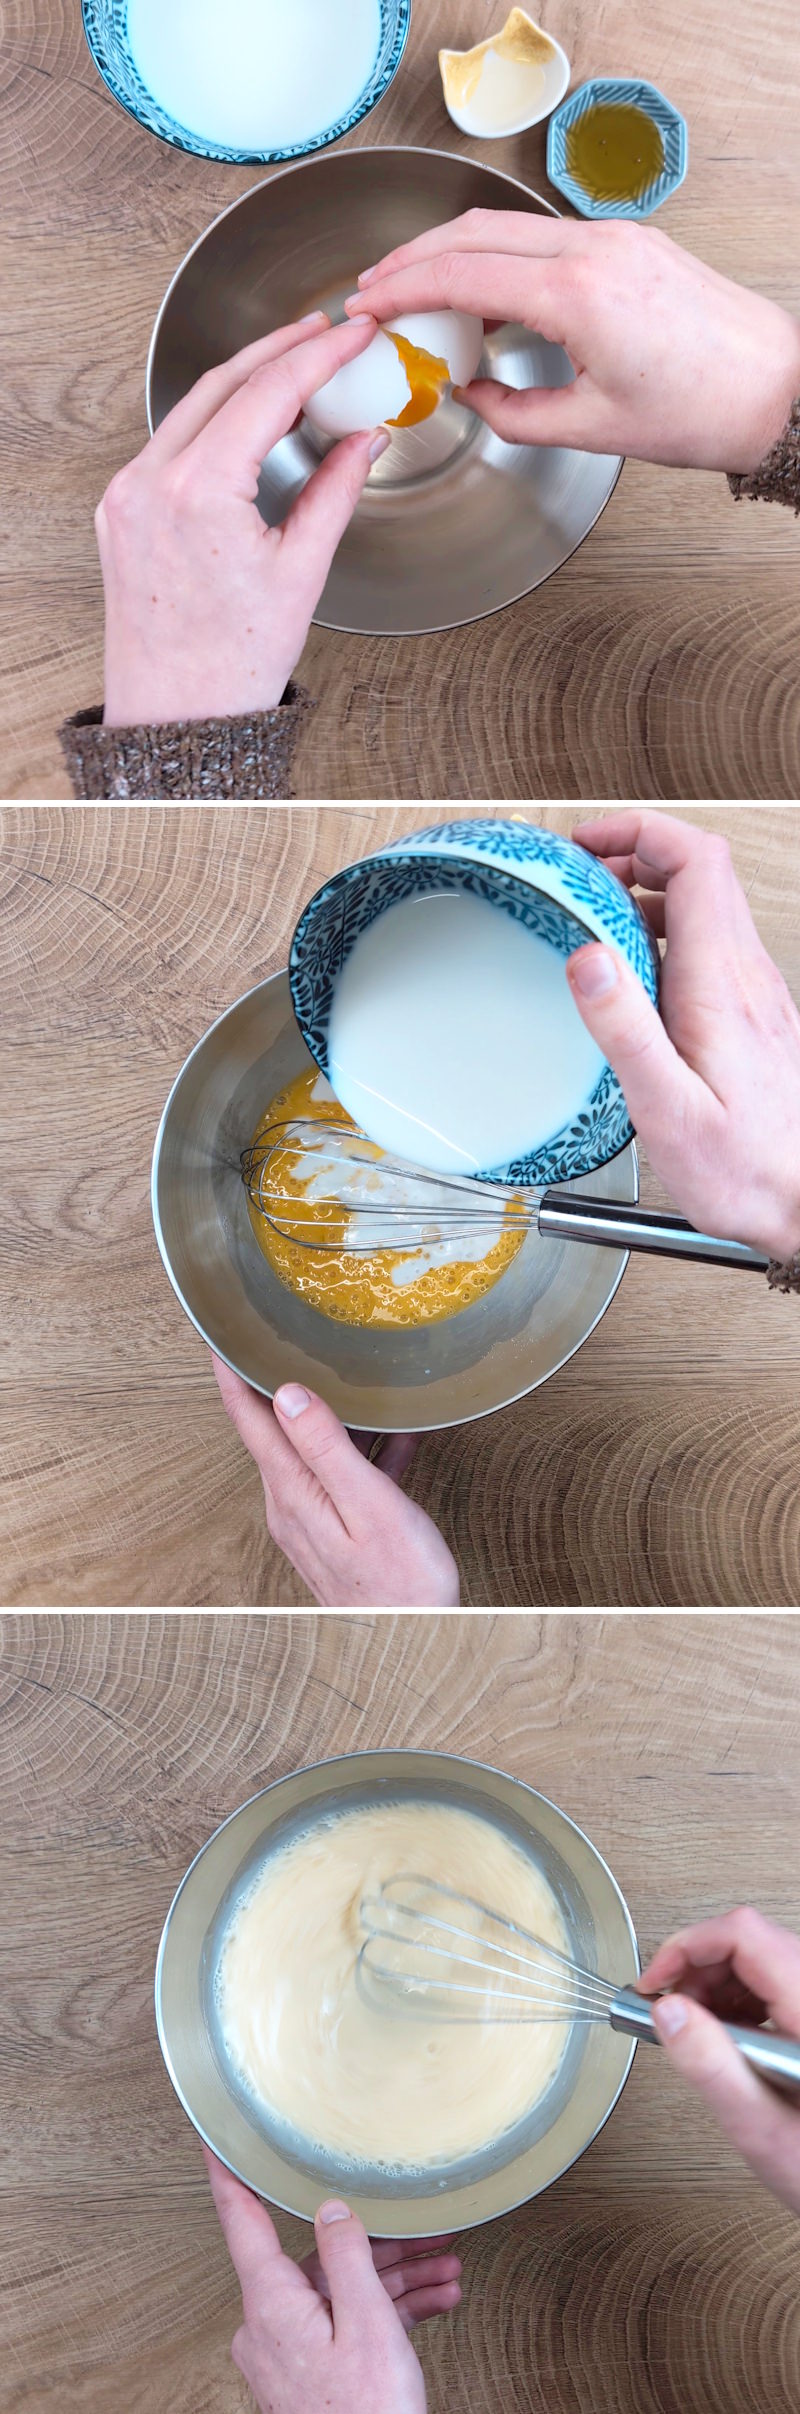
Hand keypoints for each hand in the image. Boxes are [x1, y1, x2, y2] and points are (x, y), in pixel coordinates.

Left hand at [96, 311, 383, 725]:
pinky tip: (247, 420)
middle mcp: (148, 483)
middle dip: (279, 349)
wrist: (177, 719)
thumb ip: (335, 491)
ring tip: (295, 368)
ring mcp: (126, 495)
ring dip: (245, 381)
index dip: (319, 354)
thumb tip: (365, 439)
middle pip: (223, 382)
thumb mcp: (301, 571)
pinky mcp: (119, 510)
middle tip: (326, 331)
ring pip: (191, 407)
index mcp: (196, 492)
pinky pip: (170, 443)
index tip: (353, 334)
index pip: (268, 391)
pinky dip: (213, 420)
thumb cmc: (230, 665)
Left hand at [204, 2149, 460, 2413]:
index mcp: (271, 2303)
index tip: (215, 2138)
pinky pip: (344, 2325)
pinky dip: (386, 2314)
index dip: (230, 2174)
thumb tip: (330, 2207)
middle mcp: (269, 2325)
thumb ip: (346, 2254)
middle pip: (319, 2259)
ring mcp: (287, 2352)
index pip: (240, 2220)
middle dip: (380, 2244)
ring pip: (340, 2293)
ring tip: (447, 2270)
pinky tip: (432, 2303)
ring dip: (395, 2281)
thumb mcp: (367, 2321)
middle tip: (428, 2231)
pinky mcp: (307, 2374)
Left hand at [213, 1357, 459, 1605]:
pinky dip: (363, 1451)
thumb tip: (288, 1395)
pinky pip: (341, 1476)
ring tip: (350, 1377)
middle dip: (276, 1383)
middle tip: (282, 1337)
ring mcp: (311, 1518)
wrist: (413, 1639)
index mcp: (293, 1491)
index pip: (249, 1419)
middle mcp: (291, 1503)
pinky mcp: (336, 1530)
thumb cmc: (400, 1582)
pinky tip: (396, 1437)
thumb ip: (326, 1448)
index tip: (221, 1336)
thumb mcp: (368, 1505)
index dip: (232, 1374)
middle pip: (275, 1430)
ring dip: (330, 1415)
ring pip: (312, 1450)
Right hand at [349, 214, 799, 471]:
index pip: (462, 271)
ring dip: (454, 254)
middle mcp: (594, 251)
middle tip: (375, 289)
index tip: (366, 305)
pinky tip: (485, 294)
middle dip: (413, 258)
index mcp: (577, 295)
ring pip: (507, 227)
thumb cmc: (701, 411)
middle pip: (474, 231)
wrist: (775, 389)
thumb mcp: (590, 431)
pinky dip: (500, 257)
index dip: (401, 288)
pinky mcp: (630, 243)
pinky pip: (545, 238)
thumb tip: (472, 394)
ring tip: (419, 292)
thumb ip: (513, 414)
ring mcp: (615, 238)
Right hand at [564, 811, 799, 1259]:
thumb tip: (586, 958)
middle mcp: (745, 978)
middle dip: (635, 853)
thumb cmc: (744, 1170)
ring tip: (593, 917)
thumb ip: (625, 1028)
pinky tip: (631, 976)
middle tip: (580, 873)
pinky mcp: (751, 1018)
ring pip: (705, 909)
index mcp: (721, 984)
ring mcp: (753, 995)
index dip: (640, 831)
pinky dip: (662, 937)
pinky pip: (708, 950)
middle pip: (700, 872)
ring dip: (647, 895)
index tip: (587, 844)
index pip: (696, 860)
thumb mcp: (667, 1106)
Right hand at [639, 1910, 799, 2213]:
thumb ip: (711, 2066)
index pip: (746, 1936)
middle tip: (669, 2009)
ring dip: (716, 1984)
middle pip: (751, 1941)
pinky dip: (738, 2001)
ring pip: (761, 1958)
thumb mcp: (758, 2125)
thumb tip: (668, 2011)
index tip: (657, 1982)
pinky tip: (726, 2039)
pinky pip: (774, 1985)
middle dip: (698, 1966)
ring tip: (695, 2029)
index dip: (691, 1945)